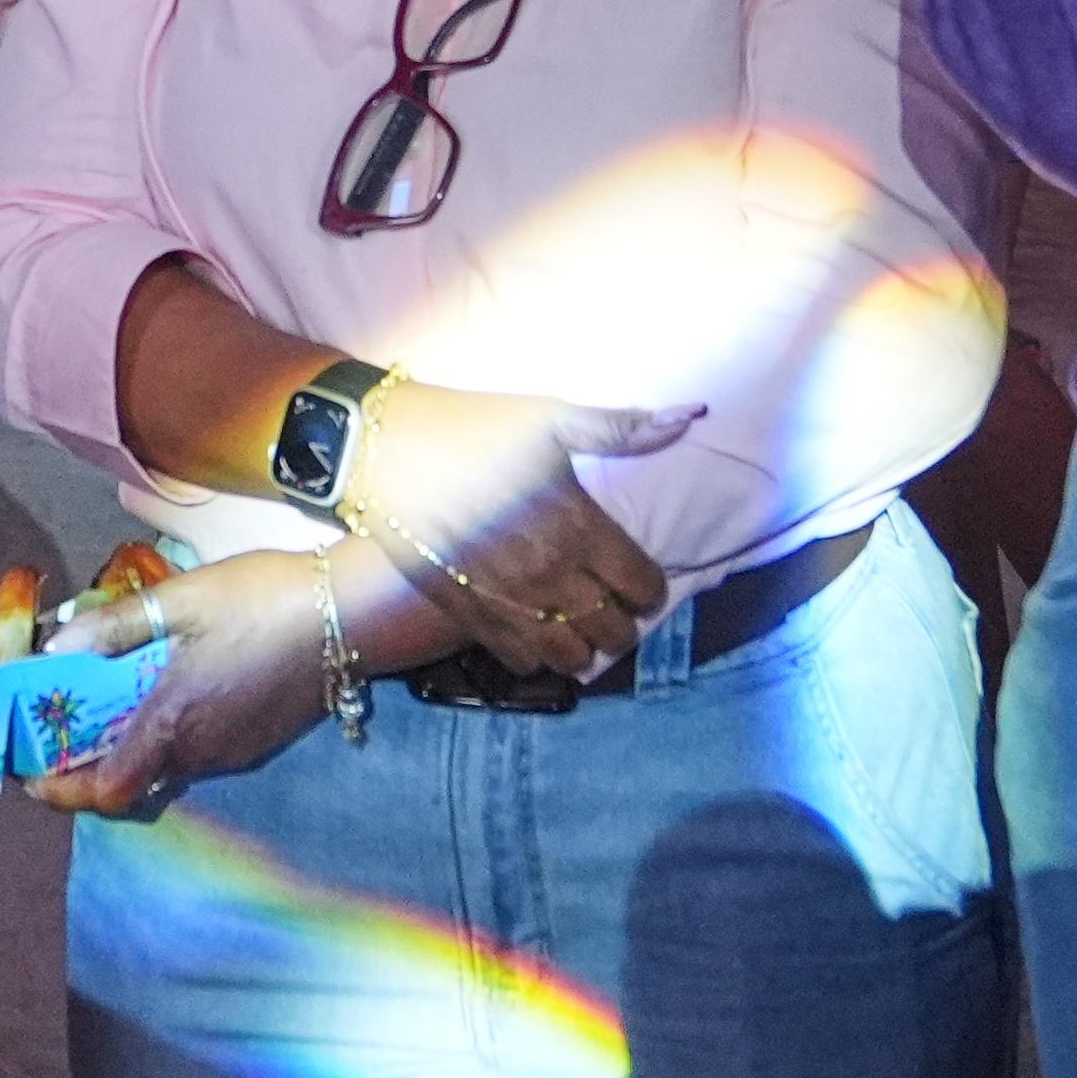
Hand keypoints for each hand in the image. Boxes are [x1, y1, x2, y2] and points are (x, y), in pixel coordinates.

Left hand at [22, 554, 331, 817]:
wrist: (355, 612)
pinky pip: (200, 753)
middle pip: (129, 784)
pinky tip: (180, 689)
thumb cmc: (263, 598)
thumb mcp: (182, 598)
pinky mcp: (259, 743)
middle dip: (90, 764)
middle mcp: (200, 752)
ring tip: (120, 697)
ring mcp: (234, 753)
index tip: (34, 770)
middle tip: (68, 726)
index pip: (104, 792)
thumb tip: (54, 647)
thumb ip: (115, 626)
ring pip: (165, 767)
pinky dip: (174, 735)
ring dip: (135, 745)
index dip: (60, 792)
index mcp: (171, 722)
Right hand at [336, 381, 696, 676]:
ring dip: (583, 650)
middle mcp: (550, 575)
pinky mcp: (467, 616)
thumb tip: (688, 416)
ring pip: (568, 656)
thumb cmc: (475, 429)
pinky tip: (536, 638)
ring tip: (580, 632)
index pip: (641, 585)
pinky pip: (517, 662)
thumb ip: (620, 428)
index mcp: (579, 527)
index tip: (643, 582)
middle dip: (623, 623)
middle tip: (615, 608)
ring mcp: (508, 603)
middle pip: (611, 630)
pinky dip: (537, 659)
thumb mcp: (550, 419)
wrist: (388, 452)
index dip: (650, 589)